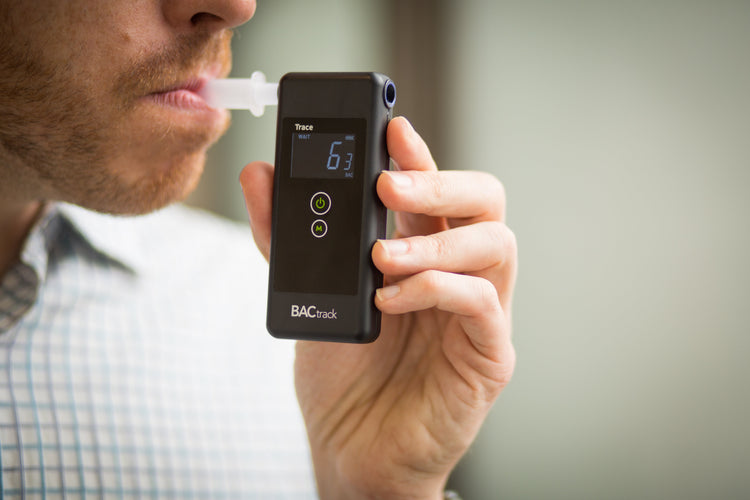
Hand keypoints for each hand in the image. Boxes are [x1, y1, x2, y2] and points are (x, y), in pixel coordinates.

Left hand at [240, 117, 516, 499]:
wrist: (351, 448)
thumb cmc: (341, 374)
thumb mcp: (308, 294)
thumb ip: (286, 238)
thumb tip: (262, 177)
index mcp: (424, 254)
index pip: (438, 189)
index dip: (421, 154)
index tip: (392, 128)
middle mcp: (458, 275)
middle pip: (485, 203)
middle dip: (440, 181)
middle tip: (390, 184)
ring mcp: (479, 314)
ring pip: (496, 245)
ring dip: (436, 241)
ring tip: (381, 256)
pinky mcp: (489, 355)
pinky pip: (482, 304)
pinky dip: (437, 289)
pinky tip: (392, 299)